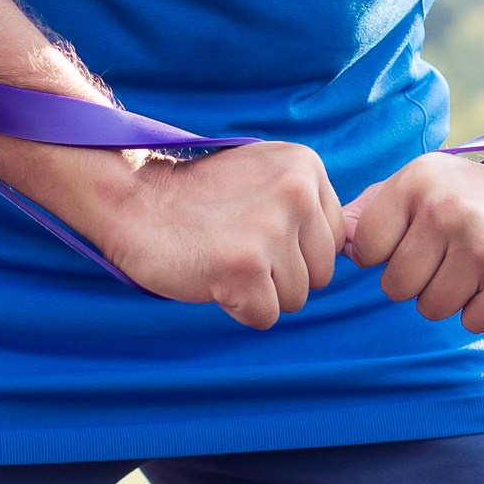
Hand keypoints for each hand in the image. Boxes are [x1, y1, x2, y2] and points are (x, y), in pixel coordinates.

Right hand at [89, 142, 346, 328]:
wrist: (130, 197)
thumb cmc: (195, 198)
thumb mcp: (264, 177)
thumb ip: (307, 204)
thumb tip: (353, 250)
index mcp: (306, 167)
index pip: (334, 239)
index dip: (294, 249)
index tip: (253, 232)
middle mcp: (296, 194)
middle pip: (320, 274)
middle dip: (281, 275)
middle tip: (236, 250)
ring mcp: (271, 230)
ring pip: (295, 298)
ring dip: (258, 292)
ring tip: (222, 259)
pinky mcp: (244, 268)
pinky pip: (265, 316)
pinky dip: (237, 308)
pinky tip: (212, 278)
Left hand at [341, 151, 483, 333]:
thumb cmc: (465, 193)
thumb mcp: (417, 183)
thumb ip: (368, 212)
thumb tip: (336, 247)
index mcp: (417, 183)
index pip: (366, 251)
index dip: (384, 253)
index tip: (413, 237)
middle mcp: (449, 213)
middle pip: (396, 287)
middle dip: (415, 279)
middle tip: (445, 255)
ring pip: (431, 309)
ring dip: (447, 296)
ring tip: (470, 265)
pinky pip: (470, 322)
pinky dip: (480, 309)